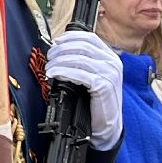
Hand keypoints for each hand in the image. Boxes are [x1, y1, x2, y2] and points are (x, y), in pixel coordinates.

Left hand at [45, 31, 122, 150]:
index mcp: (110, 57)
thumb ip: (81, 62)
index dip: (70, 37)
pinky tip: (55, 75)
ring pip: (79, 58)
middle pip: (82, 46)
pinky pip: (80, 73)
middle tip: (49, 57)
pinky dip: (64, 72)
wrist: (106, 125)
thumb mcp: (91, 76)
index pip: (89, 38)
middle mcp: (112, 62)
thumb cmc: (95, 101)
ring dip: (60, 61)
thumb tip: (59, 50)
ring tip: (49, 68)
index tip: (56, 42)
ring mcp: (110, 73)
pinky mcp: (104, 85)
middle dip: (61, 49)